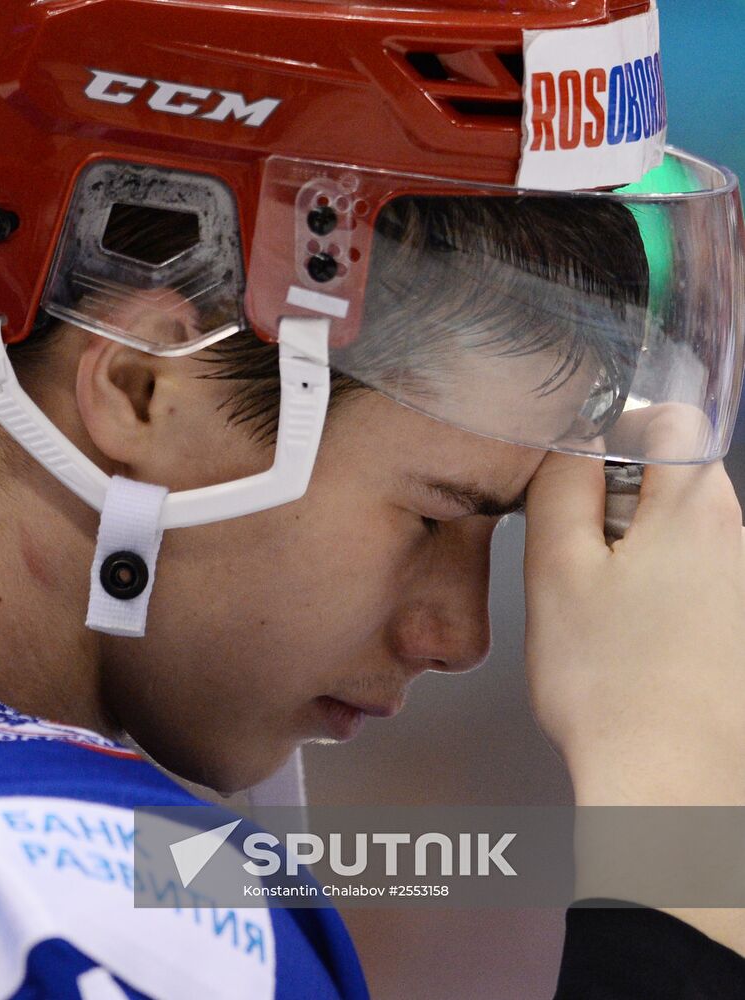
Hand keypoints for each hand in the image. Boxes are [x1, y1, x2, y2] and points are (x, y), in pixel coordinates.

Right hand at [523, 450, 744, 806]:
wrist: (670, 781)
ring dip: (633, 548)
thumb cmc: (611, 683)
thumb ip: (562, 486)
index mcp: (695, 508)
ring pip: (679, 530)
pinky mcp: (738, 625)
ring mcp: (742, 584)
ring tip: (597, 607)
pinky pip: (693, 577)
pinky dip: (654, 588)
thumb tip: (573, 445)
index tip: (582, 471)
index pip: (673, 415)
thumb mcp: (557, 567)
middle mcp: (736, 538)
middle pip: (675, 474)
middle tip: (574, 553)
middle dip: (619, 498)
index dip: (619, 428)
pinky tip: (626, 639)